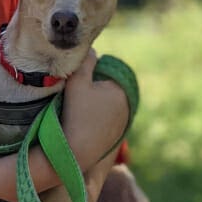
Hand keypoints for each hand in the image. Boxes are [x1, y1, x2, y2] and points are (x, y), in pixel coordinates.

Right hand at [62, 49, 128, 168]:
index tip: (75, 83)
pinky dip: (96, 117)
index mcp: (121, 89)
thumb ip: (84, 62)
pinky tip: (83, 123)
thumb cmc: (76, 115)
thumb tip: (91, 48)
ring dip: (94, 103)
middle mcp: (128, 104)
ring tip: (77, 111)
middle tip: (74, 97)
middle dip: (92, 88)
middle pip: (105, 87)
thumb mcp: (76, 83)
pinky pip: (105, 118)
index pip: (103, 71)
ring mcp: (123, 122)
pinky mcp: (116, 135)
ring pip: (105, 103)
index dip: (88, 74)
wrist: (76, 152)